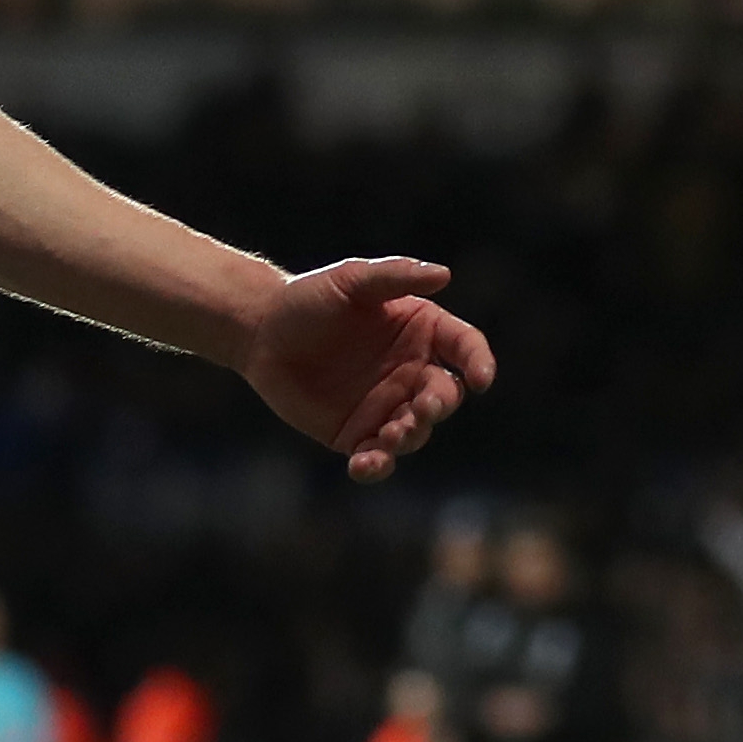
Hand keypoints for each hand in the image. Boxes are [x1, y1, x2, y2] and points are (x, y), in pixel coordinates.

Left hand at [239, 258, 494, 480]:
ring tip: (390, 435)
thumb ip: (395, 275)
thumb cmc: (310, 298)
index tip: (481, 379)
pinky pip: (377, 458)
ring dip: (410, 436)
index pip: (464, 347)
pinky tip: (363, 465)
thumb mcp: (352, 280)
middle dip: (440, 405)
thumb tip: (443, 274)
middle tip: (421, 406)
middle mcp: (411, 371)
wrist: (261, 332)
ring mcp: (386, 406)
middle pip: (445, 395)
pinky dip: (377, 467)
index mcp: (421, 331)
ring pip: (416, 432)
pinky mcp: (356, 435)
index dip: (479, 362)